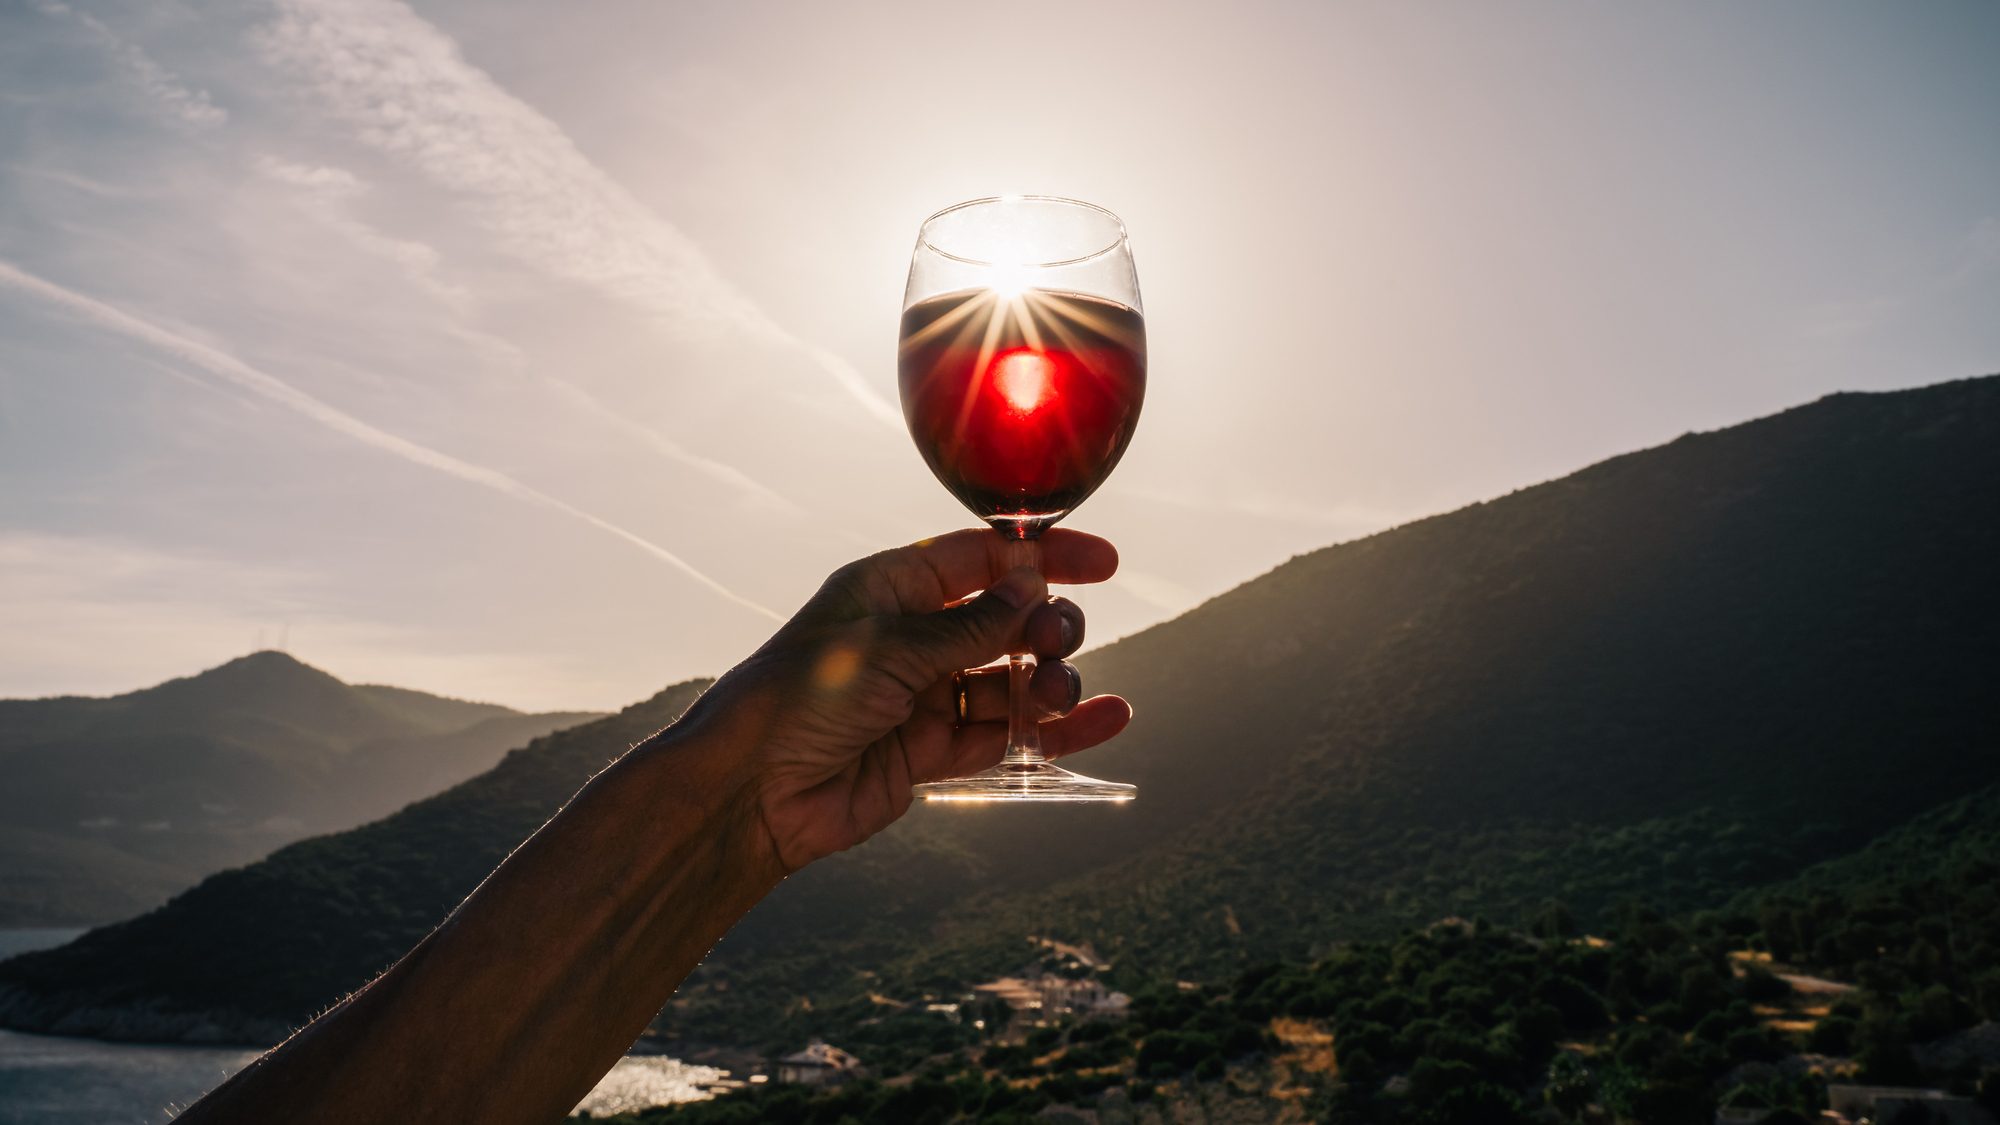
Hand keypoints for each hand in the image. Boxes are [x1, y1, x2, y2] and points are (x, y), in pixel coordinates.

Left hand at [683, 528, 1131, 872]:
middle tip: (1056, 641)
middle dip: (1045, 626)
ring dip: (1047, 681)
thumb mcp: (889, 647)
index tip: (1102, 563)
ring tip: (1057, 690)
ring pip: (1009, 681)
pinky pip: (1003, 735)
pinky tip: (1102, 720)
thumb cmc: (799, 697)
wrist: (751, 790)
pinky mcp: (930, 753)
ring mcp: (924, 696)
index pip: (981, 559)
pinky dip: (1052, 732)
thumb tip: (1030, 587)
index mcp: (891, 588)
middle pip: (1005, 621)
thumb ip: (967, 625)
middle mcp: (911, 638)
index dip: (1042, 558)